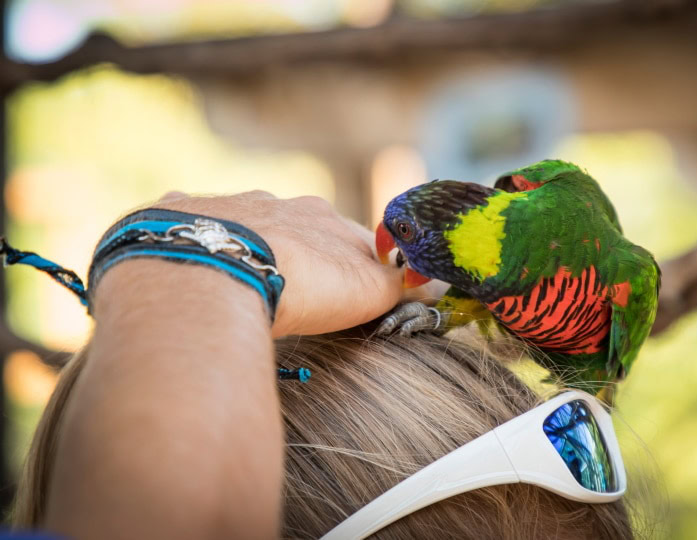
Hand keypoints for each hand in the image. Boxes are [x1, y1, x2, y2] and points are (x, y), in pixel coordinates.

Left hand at [154, 191, 404, 336]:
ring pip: (239, 223)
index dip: (347, 265)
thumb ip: (397, 286)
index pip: (345, 238)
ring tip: (233, 281)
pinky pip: (186, 222)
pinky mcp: (177, 213)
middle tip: (284, 290)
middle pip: (291, 227)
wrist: (222, 272)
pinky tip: (184, 263)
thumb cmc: (302, 285)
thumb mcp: (365, 293)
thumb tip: (431, 279)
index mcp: (320, 218)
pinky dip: (189, 240)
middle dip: (291, 252)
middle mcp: (274, 203)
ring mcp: (224, 206)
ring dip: (242, 245)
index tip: (340, 292)